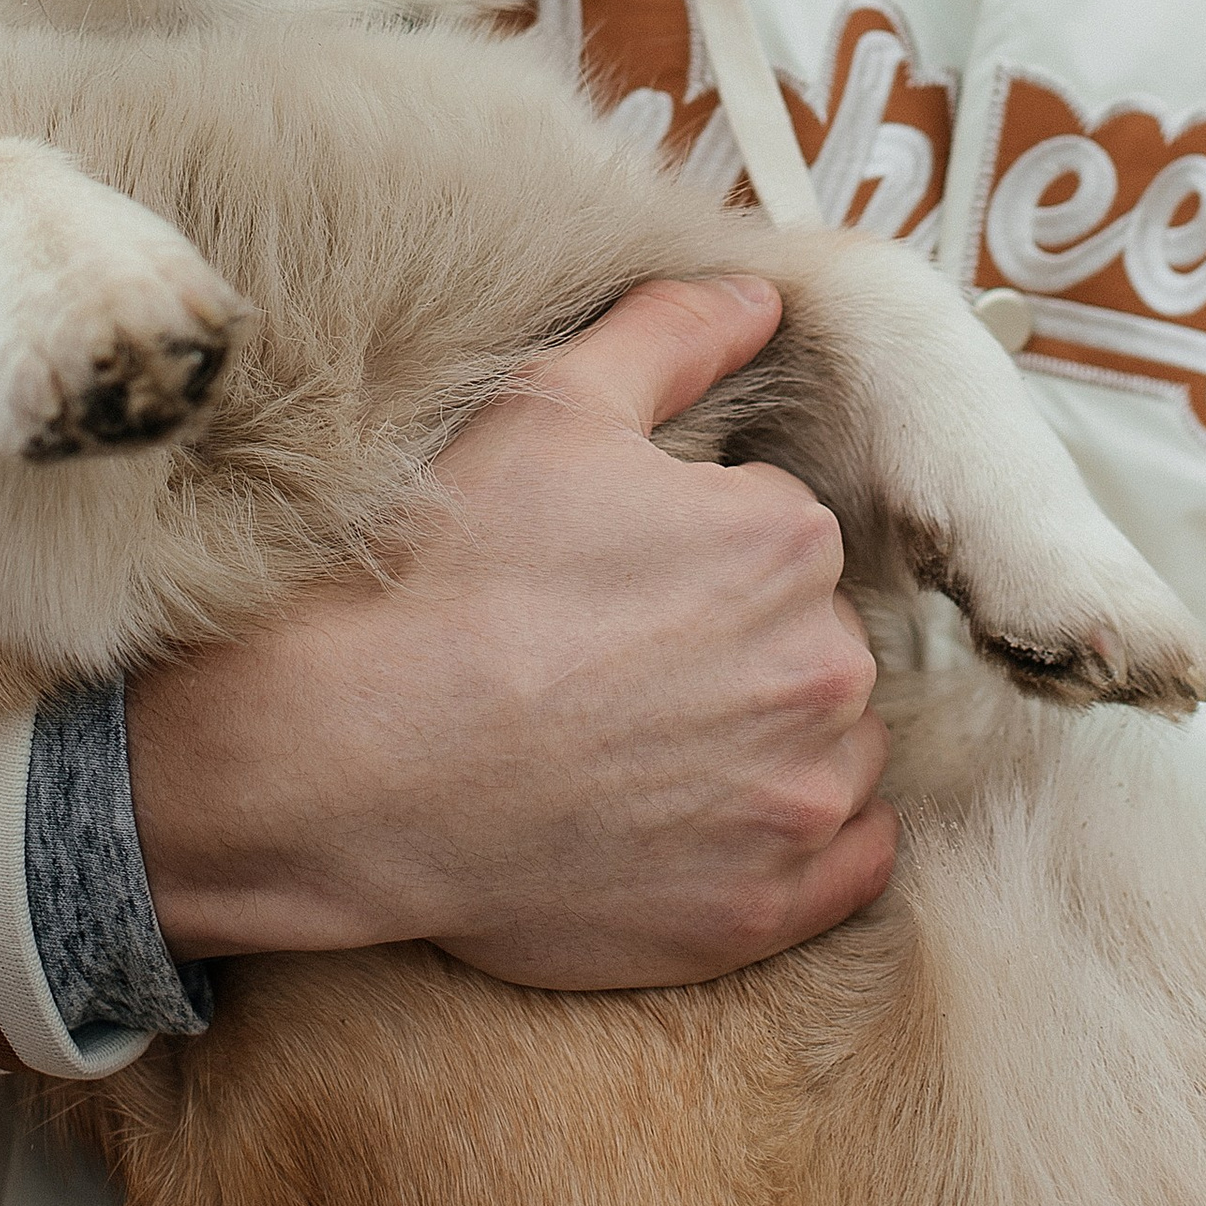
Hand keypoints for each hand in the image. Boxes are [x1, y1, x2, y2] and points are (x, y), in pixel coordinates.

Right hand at [125, 273, 893, 989]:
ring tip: (652, 738)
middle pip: (816, 642)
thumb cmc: (449, 574)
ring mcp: (794, 802)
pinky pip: (849, 866)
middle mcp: (821, 671)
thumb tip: (760, 295)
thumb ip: (673, 333)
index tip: (627, 577)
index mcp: (785, 541)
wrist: (356, 754)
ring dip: (777, 741)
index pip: (786, 536)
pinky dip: (802, 841)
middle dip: (745, 645)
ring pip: (836, 750)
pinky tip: (715, 817)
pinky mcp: (761, 910)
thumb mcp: (550, 407)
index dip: (704, 551)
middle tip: (625, 659)